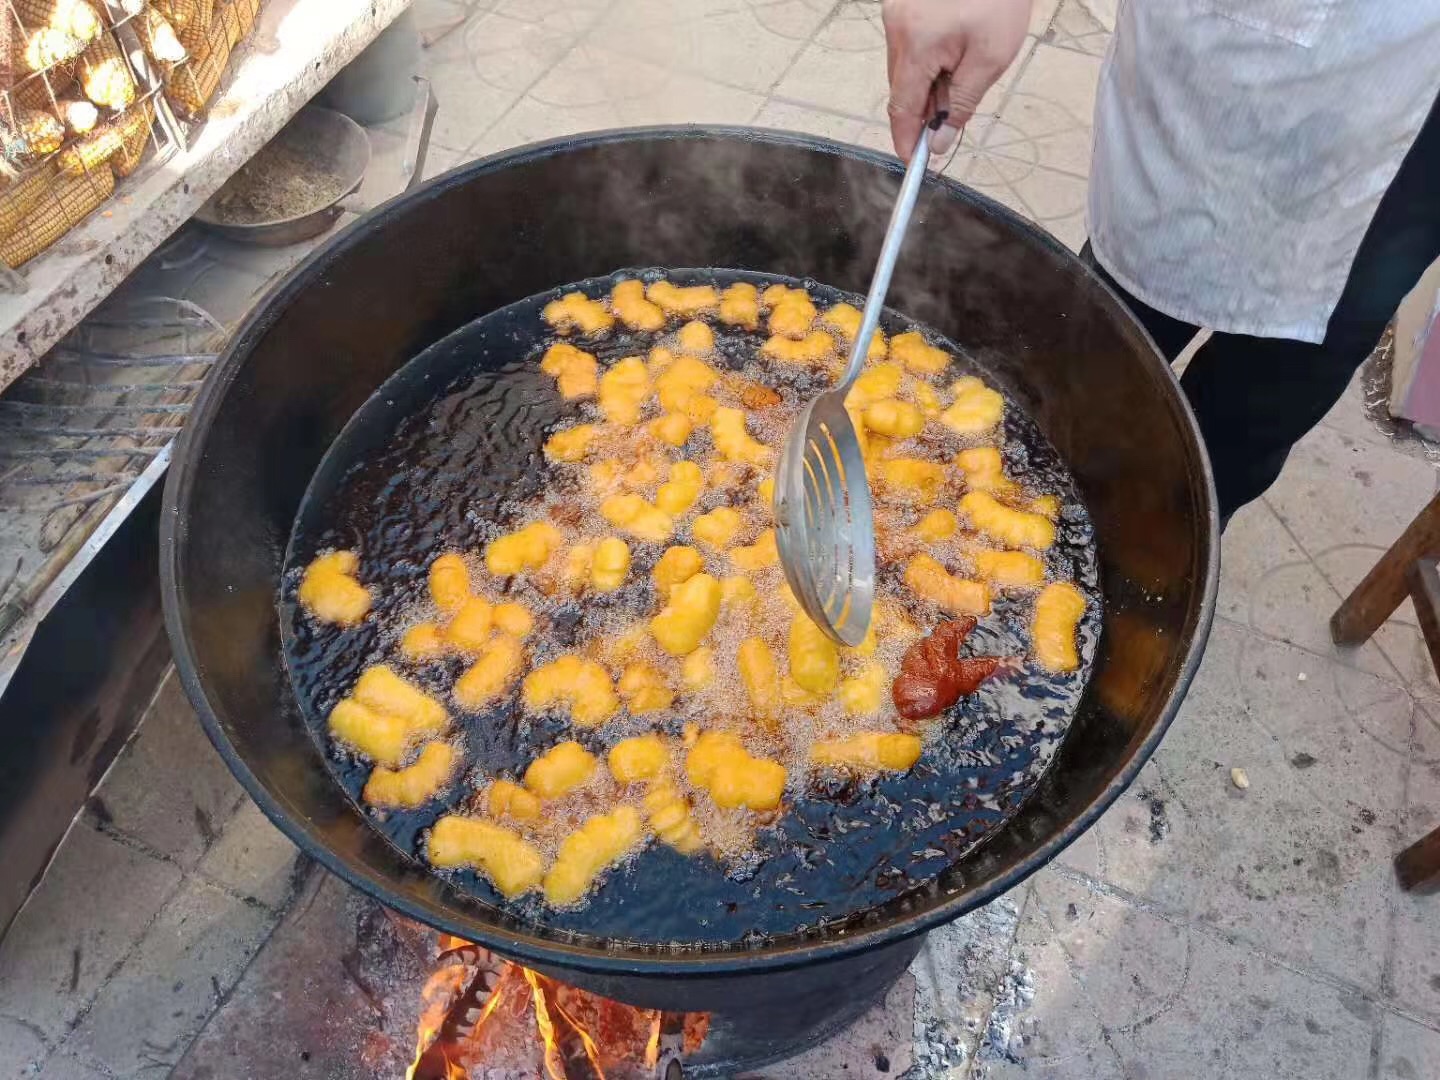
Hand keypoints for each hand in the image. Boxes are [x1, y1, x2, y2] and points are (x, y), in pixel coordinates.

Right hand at [882, 0, 1031, 156]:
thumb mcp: (991, 57)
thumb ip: (961, 104)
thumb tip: (939, 141)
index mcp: (916, 45)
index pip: (901, 108)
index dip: (905, 139)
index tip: (912, 161)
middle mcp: (896, 27)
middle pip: (901, 88)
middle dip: (925, 107)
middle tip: (954, 110)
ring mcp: (895, 12)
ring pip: (904, 66)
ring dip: (928, 80)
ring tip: (963, 64)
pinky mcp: (902, 3)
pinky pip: (908, 45)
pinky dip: (927, 58)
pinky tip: (953, 46)